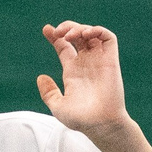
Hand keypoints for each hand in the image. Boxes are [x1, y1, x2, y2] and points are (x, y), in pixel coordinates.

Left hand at [36, 22, 132, 137]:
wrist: (100, 124)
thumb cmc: (81, 120)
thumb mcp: (58, 107)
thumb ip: (48, 92)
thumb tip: (40, 77)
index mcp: (72, 72)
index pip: (64, 47)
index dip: (54, 37)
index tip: (46, 29)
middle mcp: (86, 63)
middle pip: (77, 36)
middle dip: (67, 27)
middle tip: (57, 32)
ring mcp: (99, 60)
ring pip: (92, 33)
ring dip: (80, 28)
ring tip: (70, 36)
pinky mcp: (111, 60)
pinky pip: (108, 38)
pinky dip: (98, 30)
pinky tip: (86, 35)